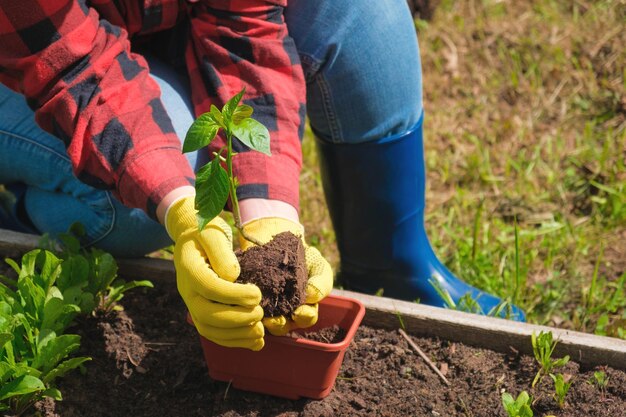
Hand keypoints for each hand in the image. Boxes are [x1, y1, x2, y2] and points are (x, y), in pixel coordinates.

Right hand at [165, 196, 264, 349]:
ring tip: (260, 331)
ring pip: (209, 330)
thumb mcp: (212, 232)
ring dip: (237, 335)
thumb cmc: (205, 233)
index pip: (209, 287)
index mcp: (189, 268)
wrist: (192, 239)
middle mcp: (187, 291)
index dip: (233, 294)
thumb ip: (221, 251)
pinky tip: (256, 342)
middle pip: (206, 315)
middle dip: (236, 319)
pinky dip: (235, 341)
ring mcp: (192, 304)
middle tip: (260, 313)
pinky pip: (214, 334)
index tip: (257, 293)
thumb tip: (232, 276)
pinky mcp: (202, 313)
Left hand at [239, 217, 332, 335]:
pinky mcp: (246, 298)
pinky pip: (244, 308)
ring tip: (259, 313)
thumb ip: (321, 281)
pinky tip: (247, 299)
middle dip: (280, 325)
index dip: (304, 317)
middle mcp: (283, 311)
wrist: (276, 236)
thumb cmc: (301, 254)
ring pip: (261, 323)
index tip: (300, 312)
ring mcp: (263, 306)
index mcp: (303, 306)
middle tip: (275, 319)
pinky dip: (246, 306)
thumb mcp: (317, 264)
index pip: (306, 318)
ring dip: (260, 321)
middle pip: (282, 327)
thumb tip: (312, 296)